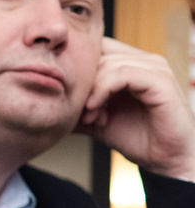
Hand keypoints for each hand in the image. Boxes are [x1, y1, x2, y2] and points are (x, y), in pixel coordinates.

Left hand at [77, 37, 194, 180]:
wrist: (166, 159)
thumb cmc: (135, 137)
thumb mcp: (94, 119)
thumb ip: (73, 107)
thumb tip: (41, 103)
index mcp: (129, 63)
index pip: (94, 48)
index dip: (75, 68)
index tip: (67, 97)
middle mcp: (143, 60)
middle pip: (97, 53)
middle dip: (81, 82)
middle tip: (78, 111)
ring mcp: (154, 68)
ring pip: (107, 63)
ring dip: (90, 91)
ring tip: (90, 116)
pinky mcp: (160, 81)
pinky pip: (123, 74)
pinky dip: (103, 91)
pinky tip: (96, 110)